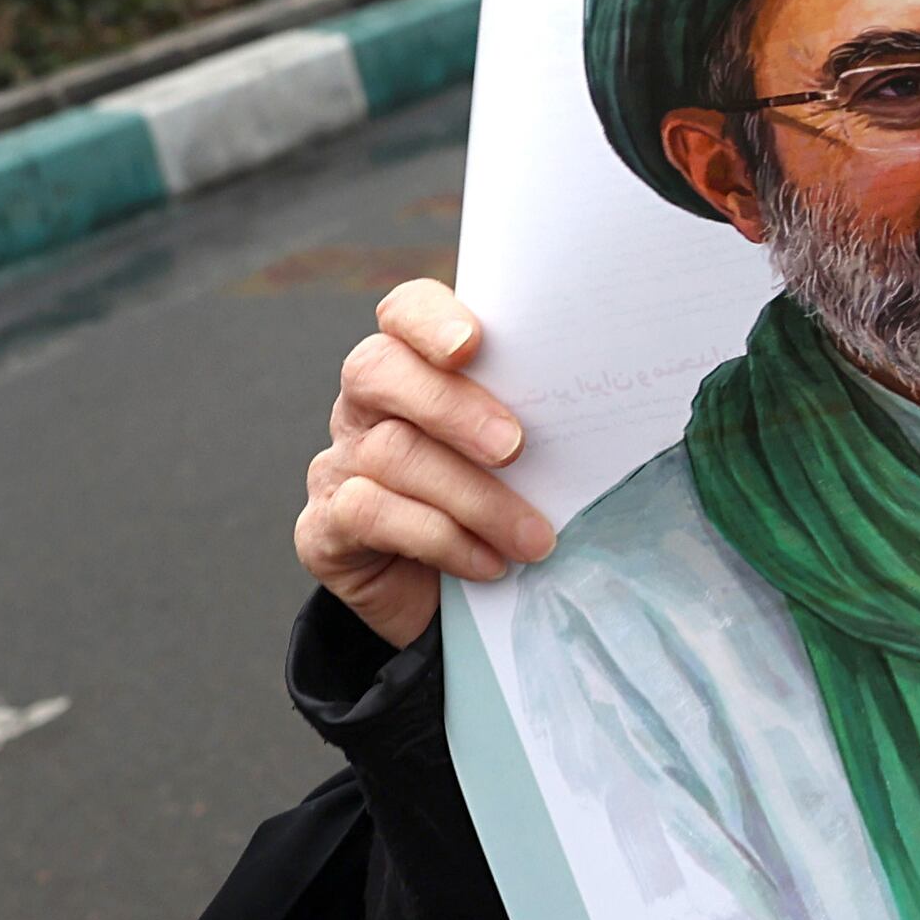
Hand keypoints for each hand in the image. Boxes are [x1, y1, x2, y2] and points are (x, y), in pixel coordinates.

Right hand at [297, 277, 551, 650]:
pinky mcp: (324, 528)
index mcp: (412, 369)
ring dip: (474, 497)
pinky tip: (488, 563)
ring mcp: (337, 465)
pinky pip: (369, 514)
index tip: (472, 345)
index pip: (404, 312)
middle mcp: (364, 408)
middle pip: (378, 371)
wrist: (446, 606)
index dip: (430, 319)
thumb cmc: (499, 510)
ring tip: (533, 538)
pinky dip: (440, 538)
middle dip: (451, 406)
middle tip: (515, 448)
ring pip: (390, 453)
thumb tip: (594, 405)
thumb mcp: (523, 461)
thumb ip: (534, 421)